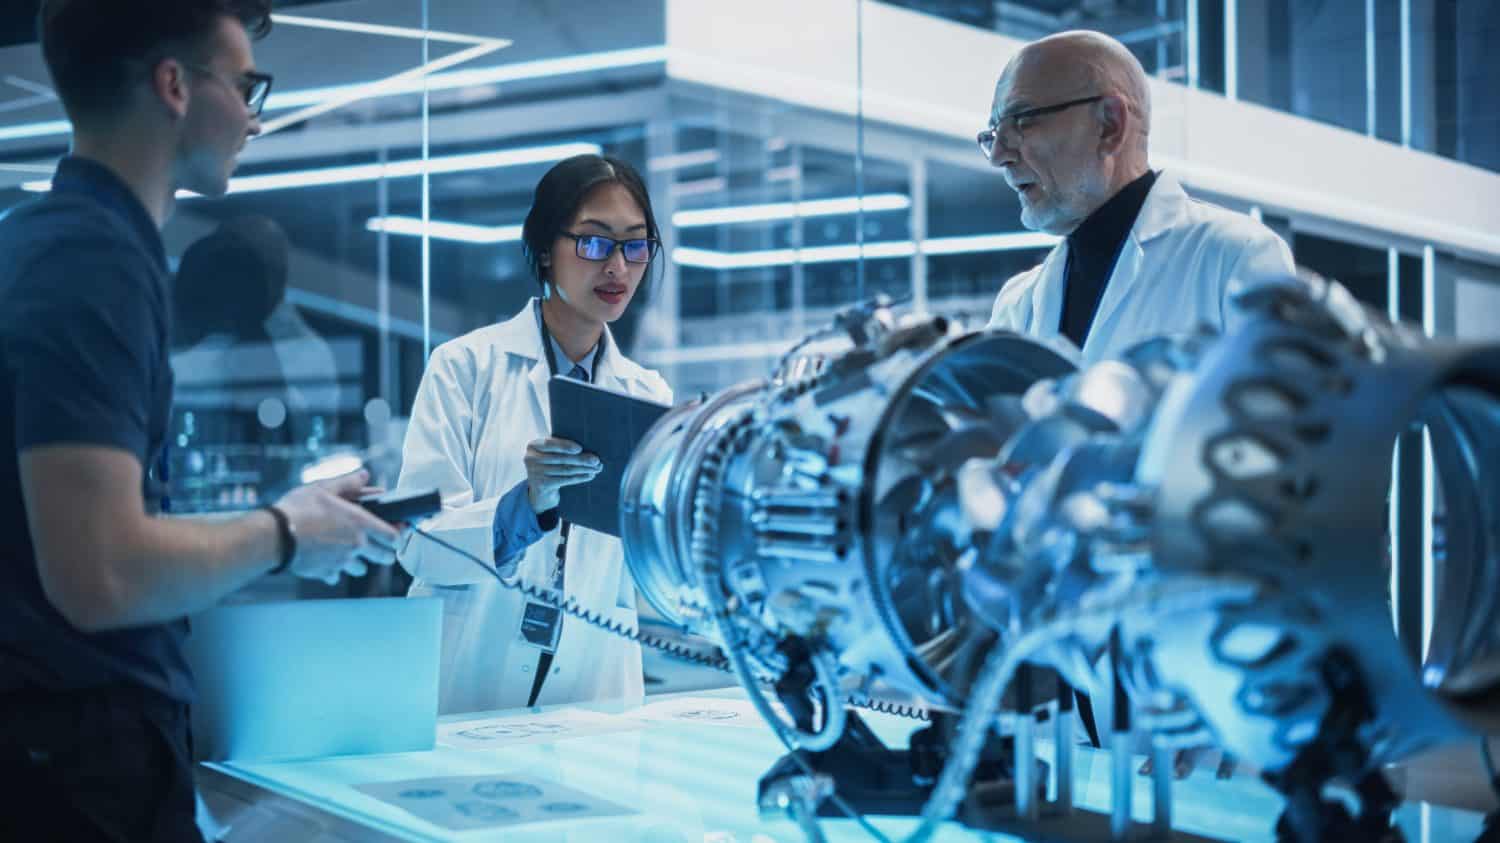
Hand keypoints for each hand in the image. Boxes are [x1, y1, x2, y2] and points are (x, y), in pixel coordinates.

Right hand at [273, 469, 400, 584]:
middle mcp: (356, 545)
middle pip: (383, 556)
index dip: (398, 536)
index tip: (398, 535)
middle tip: (385, 552)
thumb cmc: (299, 509)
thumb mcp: (323, 488)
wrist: (275, 536)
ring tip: (353, 558)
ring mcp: (342, 561)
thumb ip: (347, 484)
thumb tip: (364, 476)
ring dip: (360, 564)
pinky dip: (335, 571)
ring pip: (361, 568)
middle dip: (386, 554)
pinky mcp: (326, 572)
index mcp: (360, 523)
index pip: (392, 535)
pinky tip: (328, 564)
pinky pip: (336, 575)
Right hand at [524, 437, 600, 513]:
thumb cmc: (550, 463)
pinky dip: (580, 477)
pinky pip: (565, 480)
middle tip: (596, 460)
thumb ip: (561, 447)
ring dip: (584, 469)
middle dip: (581, 459)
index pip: (549, 444)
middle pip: (561, 458)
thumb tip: (588, 446)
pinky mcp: (542, 485)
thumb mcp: (550, 452)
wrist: (540, 488)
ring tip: (597, 468)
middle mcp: (530, 458)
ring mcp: (535, 473)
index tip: (579, 448)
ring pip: (565, 469)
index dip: (564, 446)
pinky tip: (590, 475)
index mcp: (533, 445)